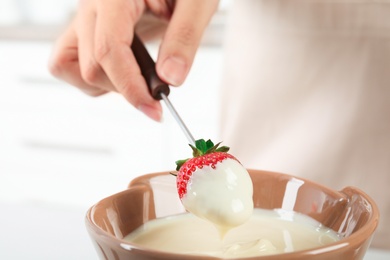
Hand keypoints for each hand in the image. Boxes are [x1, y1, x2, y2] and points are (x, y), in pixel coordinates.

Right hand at [49, 0, 218, 120]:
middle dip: (126, 89)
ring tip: (139, 77)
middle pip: (90, 66)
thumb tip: (170, 79)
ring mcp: (84, 18)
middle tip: (158, 91)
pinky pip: (70, 63)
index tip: (154, 109)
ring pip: (69, 67)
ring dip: (105, 85)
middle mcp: (91, 5)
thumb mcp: (197, 2)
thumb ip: (184, 37)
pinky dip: (96, 78)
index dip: (130, 86)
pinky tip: (124, 72)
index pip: (109, 49)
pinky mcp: (85, 30)